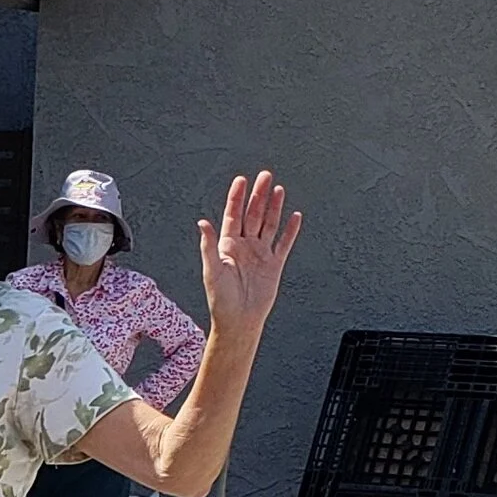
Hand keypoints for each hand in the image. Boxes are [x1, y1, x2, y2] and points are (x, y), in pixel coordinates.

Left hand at [197, 172, 301, 338]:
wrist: (239, 321)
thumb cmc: (221, 299)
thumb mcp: (212, 270)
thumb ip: (208, 245)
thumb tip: (202, 223)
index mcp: (227, 245)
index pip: (233, 215)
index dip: (236, 197)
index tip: (241, 180)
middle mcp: (244, 246)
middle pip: (253, 215)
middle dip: (259, 195)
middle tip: (265, 175)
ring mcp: (260, 254)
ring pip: (268, 224)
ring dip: (273, 207)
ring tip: (278, 189)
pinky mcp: (274, 265)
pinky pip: (284, 243)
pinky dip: (290, 230)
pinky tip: (294, 216)